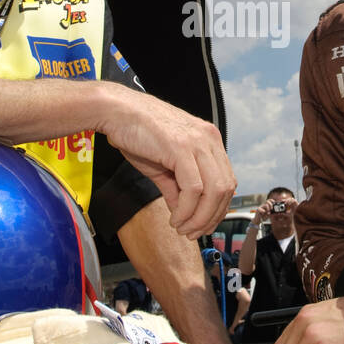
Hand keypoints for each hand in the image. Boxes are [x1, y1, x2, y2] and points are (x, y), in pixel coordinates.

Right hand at [100, 87, 235, 238]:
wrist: (116, 111)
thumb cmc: (136, 132)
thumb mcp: (162, 165)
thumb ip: (176, 188)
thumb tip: (183, 212)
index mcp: (209, 140)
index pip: (227, 181)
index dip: (217, 209)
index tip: (202, 226)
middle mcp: (209, 139)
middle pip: (225, 189)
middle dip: (210, 218)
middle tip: (192, 233)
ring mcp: (197, 142)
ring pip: (213, 191)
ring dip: (199, 218)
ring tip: (182, 228)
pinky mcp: (181, 147)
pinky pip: (193, 188)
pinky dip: (186, 210)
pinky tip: (174, 218)